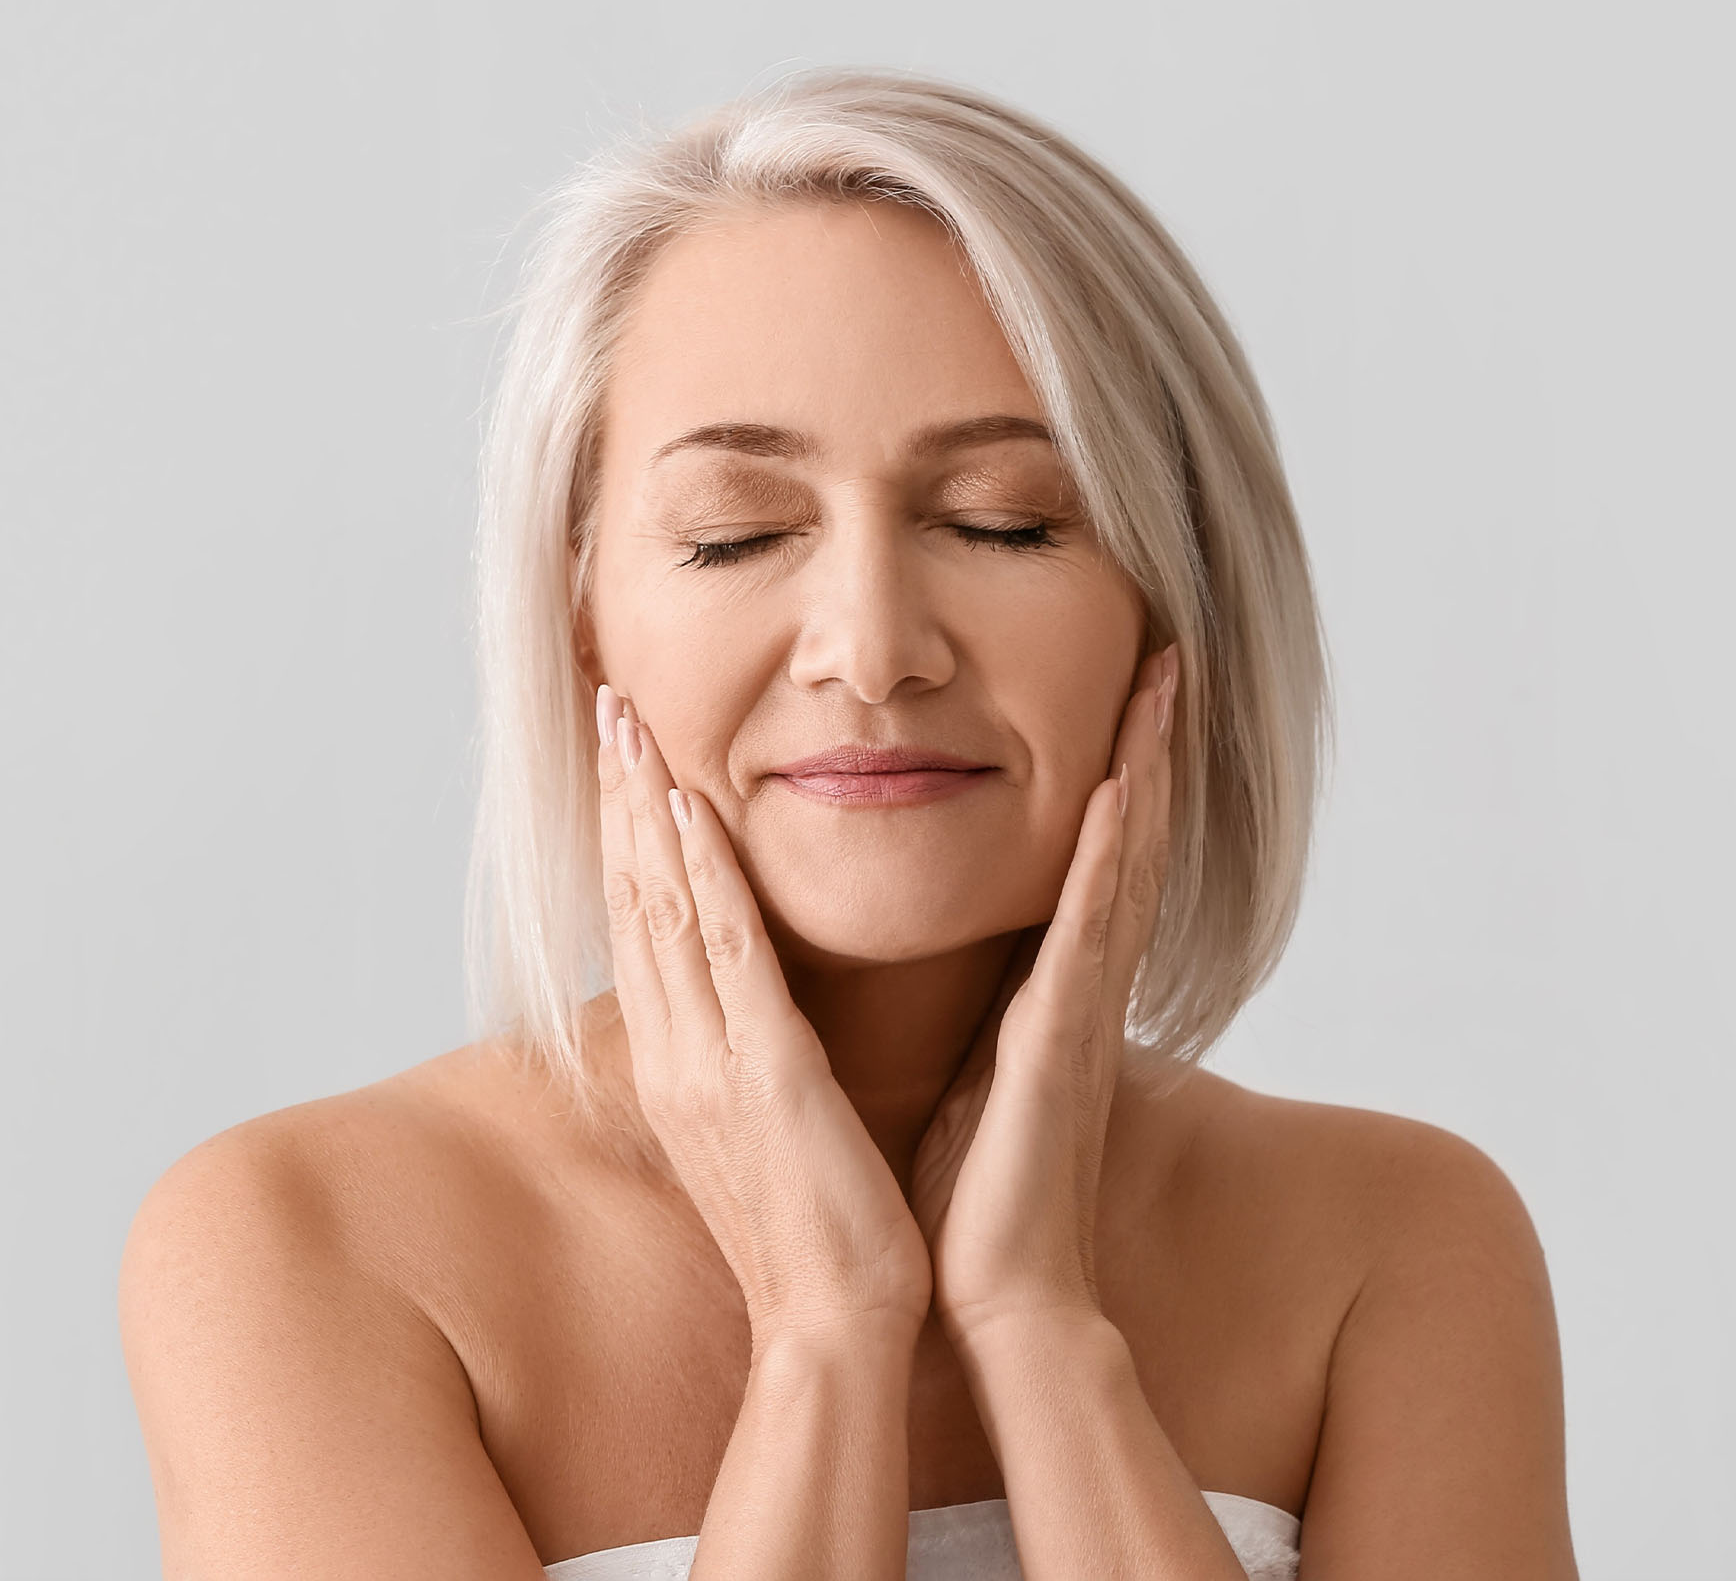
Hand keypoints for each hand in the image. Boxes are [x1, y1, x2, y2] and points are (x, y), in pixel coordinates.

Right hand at [598, 685, 931, 1340]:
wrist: (836, 1324)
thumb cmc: (816, 1230)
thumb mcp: (764, 1127)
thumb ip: (747, 1057)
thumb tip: (744, 1009)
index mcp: (680, 1065)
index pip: (644, 925)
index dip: (629, 834)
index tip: (624, 756)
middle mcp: (676, 1055)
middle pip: (635, 901)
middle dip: (620, 798)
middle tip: (607, 705)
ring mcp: (711, 1064)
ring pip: (665, 911)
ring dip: (646, 810)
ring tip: (630, 726)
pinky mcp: (767, 1077)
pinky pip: (729, 960)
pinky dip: (705, 882)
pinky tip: (692, 816)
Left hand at [908, 644, 1178, 1344]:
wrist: (996, 1290)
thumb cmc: (979, 1192)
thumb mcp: (980, 1067)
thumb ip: (993, 1008)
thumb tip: (975, 965)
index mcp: (1057, 988)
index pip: (1095, 858)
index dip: (1119, 772)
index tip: (1126, 691)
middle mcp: (1083, 984)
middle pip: (1129, 838)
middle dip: (1148, 744)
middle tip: (1168, 652)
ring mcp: (1082, 1006)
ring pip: (1126, 863)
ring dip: (1144, 769)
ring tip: (1161, 683)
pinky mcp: (1063, 1038)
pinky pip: (1092, 929)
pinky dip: (1111, 856)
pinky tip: (1120, 789)